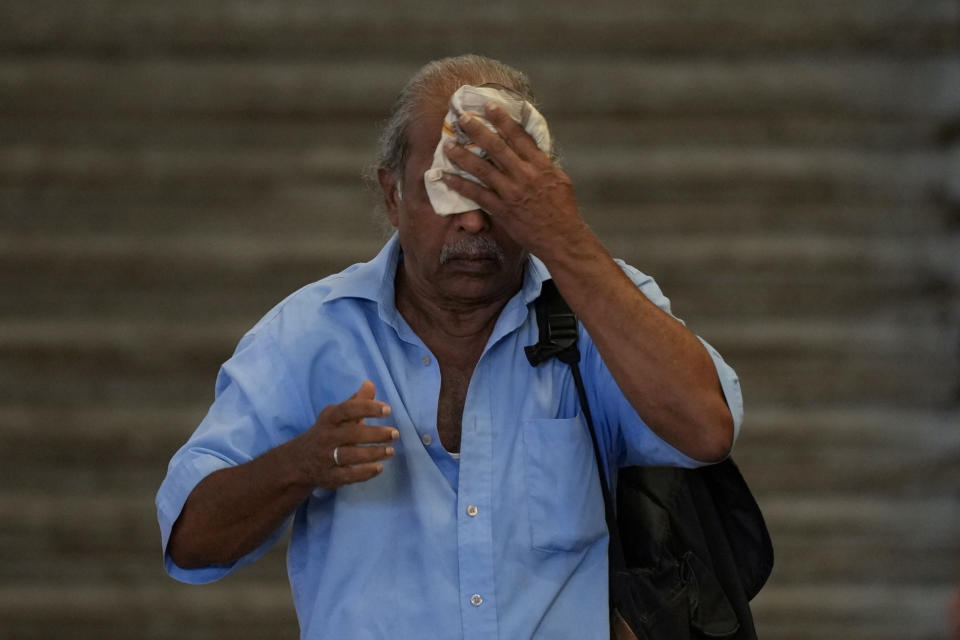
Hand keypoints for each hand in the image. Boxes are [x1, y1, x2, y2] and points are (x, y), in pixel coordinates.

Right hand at [294, 380, 397, 489]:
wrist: (298, 461)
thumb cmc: (326, 432)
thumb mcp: (336, 415)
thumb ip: (355, 401)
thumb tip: (370, 383)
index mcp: (329, 419)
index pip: (347, 409)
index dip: (368, 408)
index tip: (388, 410)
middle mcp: (326, 437)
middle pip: (352, 434)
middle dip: (376, 434)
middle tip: (395, 434)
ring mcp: (326, 458)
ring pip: (351, 455)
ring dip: (374, 453)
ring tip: (391, 451)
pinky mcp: (329, 477)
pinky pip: (348, 476)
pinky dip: (365, 473)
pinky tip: (379, 467)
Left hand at [440, 102, 587, 256]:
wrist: (562, 238)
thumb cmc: (563, 208)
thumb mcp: (559, 178)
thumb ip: (542, 163)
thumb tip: (528, 148)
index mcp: (540, 165)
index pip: (519, 136)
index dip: (503, 119)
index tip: (488, 106)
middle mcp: (524, 175)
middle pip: (497, 147)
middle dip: (478, 130)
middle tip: (462, 118)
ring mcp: (511, 193)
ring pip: (482, 169)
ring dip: (462, 156)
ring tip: (447, 145)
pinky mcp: (502, 210)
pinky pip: (476, 195)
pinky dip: (460, 185)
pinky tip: (446, 177)